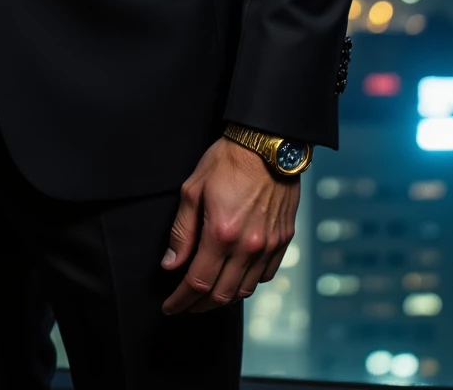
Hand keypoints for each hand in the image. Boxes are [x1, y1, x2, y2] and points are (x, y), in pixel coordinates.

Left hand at [160, 136, 298, 313]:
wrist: (268, 144)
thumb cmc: (226, 161)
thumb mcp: (193, 189)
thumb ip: (181, 231)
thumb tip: (171, 264)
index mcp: (221, 234)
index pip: (197, 282)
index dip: (180, 300)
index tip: (169, 307)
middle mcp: (248, 246)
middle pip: (221, 295)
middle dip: (197, 306)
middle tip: (184, 305)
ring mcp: (269, 246)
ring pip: (244, 291)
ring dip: (222, 299)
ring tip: (206, 296)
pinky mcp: (283, 240)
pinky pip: (265, 276)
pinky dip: (247, 284)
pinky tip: (234, 278)